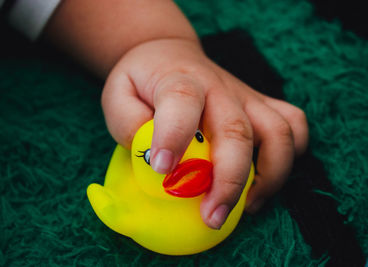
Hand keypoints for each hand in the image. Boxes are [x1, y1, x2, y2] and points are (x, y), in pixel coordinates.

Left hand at [102, 38, 308, 228]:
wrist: (169, 55)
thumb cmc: (142, 81)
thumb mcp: (117, 94)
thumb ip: (127, 123)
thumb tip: (150, 158)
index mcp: (179, 81)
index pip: (181, 102)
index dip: (174, 137)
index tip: (163, 171)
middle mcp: (219, 88)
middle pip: (237, 131)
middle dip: (229, 181)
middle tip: (211, 217)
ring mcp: (245, 96)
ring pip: (278, 132)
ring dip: (269, 176)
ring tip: (245, 206)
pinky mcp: (260, 104)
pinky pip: (293, 126)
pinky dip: (290, 156)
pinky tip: (264, 179)